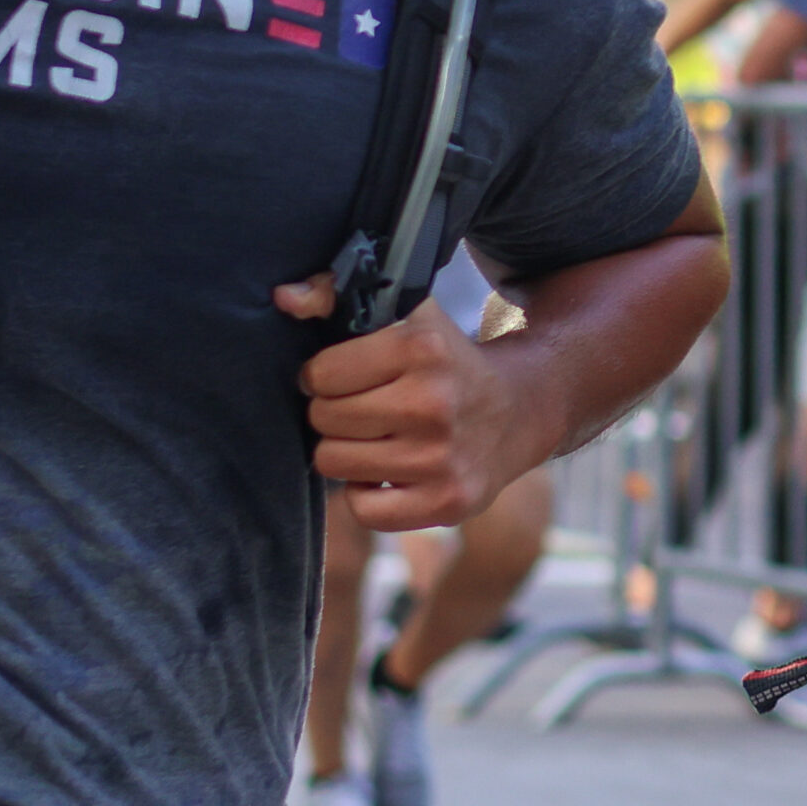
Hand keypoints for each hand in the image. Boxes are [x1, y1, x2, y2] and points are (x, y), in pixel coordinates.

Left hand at [274, 273, 555, 530]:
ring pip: (333, 463)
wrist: (520, 413)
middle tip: (365, 408)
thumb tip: (285, 298)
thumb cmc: (447, 365)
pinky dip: (367, 495)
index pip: (321, 373)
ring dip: (346, 452)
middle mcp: (435, 404)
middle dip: (334, 413)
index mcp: (424, 349)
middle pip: (323, 419)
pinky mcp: (447, 503)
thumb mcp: (408, 317)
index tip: (348, 376)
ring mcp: (442, 459)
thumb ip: (339, 294)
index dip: (325, 374)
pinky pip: (361, 511)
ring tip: (377, 439)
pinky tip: (389, 474)